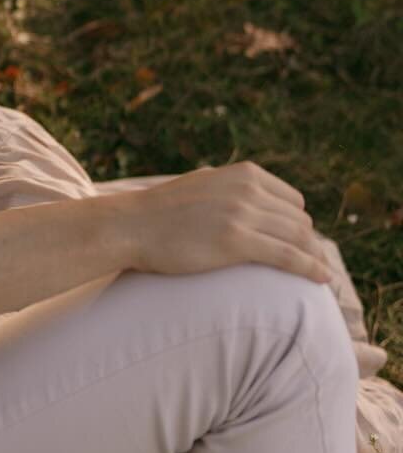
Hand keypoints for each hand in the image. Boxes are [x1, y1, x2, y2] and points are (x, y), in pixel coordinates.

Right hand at [123, 162, 331, 284]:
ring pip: (299, 238)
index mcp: (243, 173)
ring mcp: (242, 214)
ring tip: (320, 274)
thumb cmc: (162, 213)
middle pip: (299, 220)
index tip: (298, 244)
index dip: (297, 224)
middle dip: (307, 243)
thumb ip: (233, 189)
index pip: (292, 200)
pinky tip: (321, 278)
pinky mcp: (236, 241)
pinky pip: (288, 256)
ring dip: (314, 257)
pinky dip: (311, 268)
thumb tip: (256, 201)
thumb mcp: (205, 186)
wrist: (130, 226)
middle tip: (311, 264)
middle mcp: (248, 189)